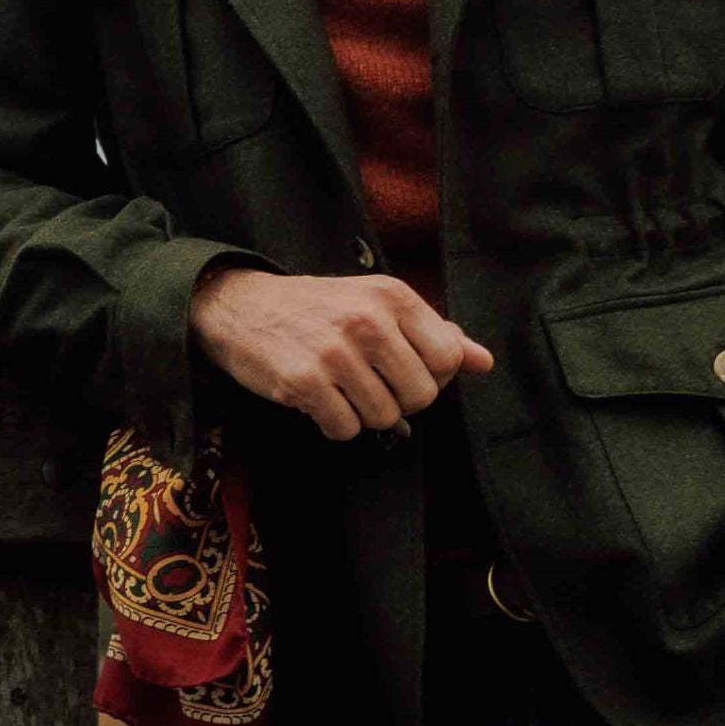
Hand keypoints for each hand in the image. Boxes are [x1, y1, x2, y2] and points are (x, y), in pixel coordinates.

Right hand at [188, 266, 494, 443]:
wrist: (241, 307)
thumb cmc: (318, 309)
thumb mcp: (377, 305)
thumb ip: (434, 333)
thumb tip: (484, 361)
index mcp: (393, 296)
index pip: (448, 358)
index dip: (432, 376)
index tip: (404, 370)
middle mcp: (368, 320)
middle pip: (421, 396)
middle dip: (399, 401)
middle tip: (369, 384)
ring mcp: (336, 352)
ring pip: (384, 418)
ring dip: (363, 414)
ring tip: (341, 388)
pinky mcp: (305, 381)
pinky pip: (346, 429)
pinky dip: (335, 424)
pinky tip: (319, 400)